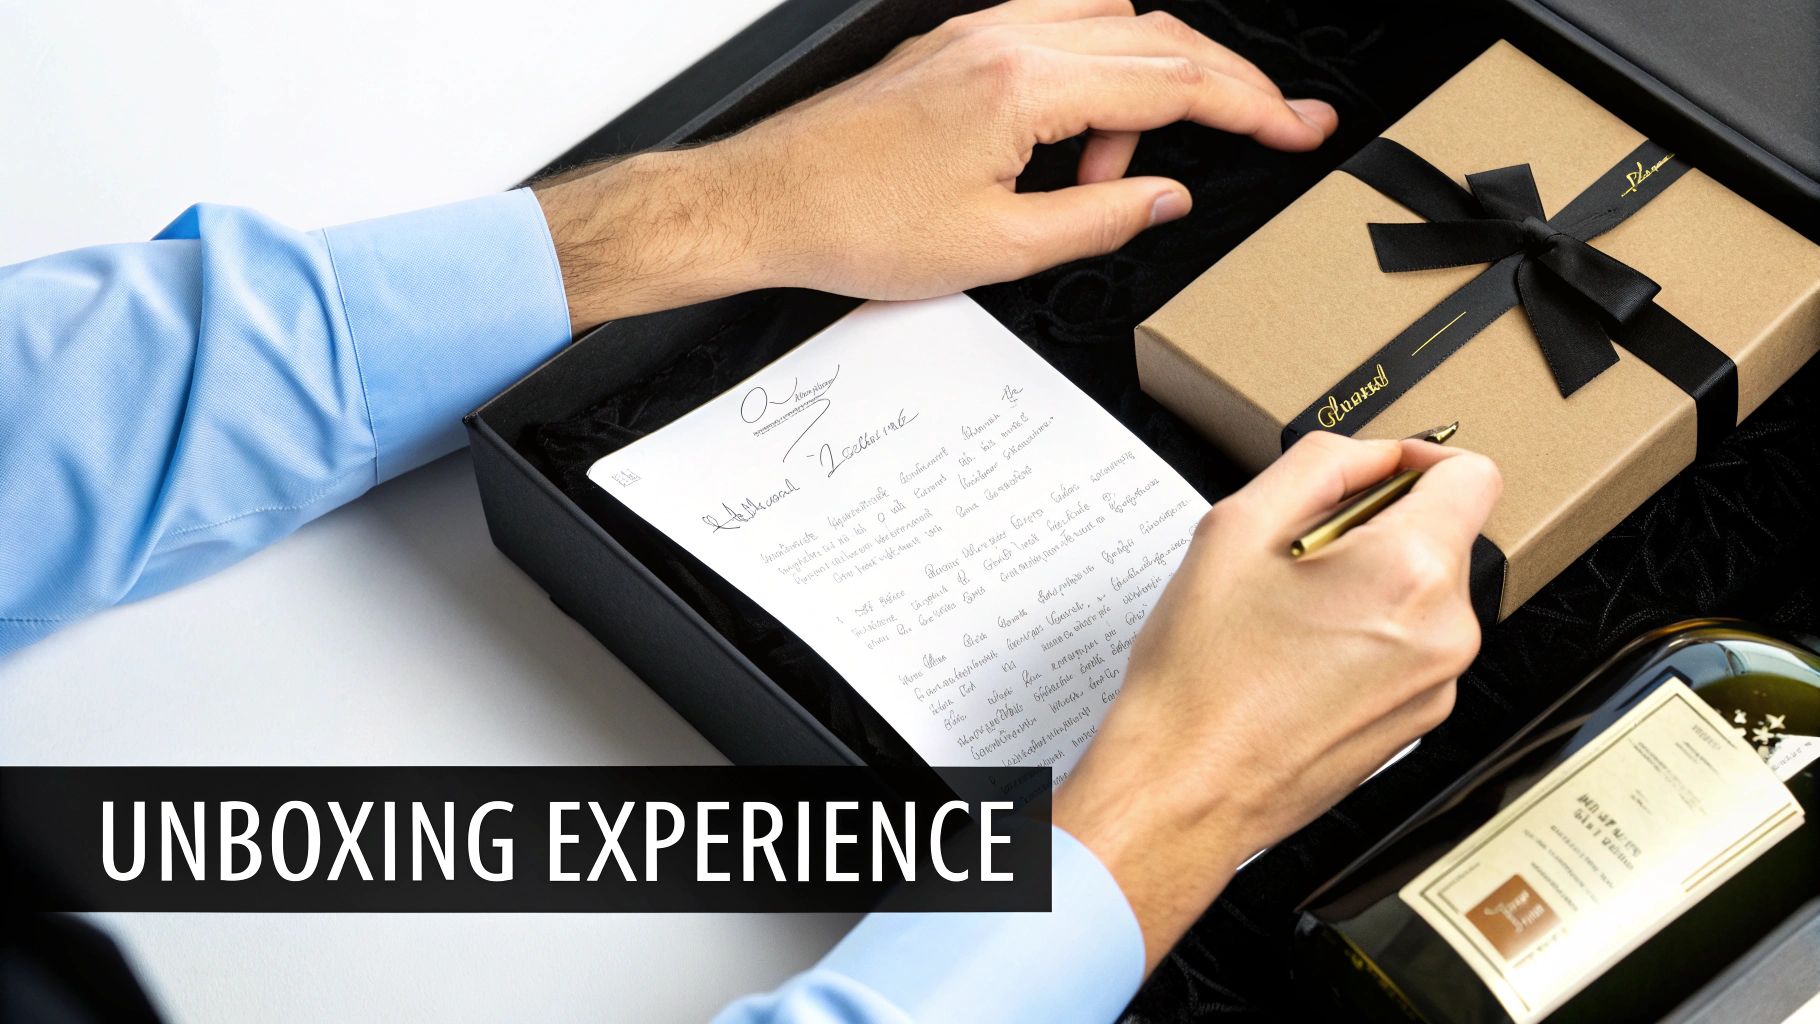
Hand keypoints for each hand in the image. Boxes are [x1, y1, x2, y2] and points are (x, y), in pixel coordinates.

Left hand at [534, 0, 1336, 329]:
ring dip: (1144, 92)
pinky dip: (1092, 81)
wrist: (767, 203)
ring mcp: (980, 33)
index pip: (1173, 80)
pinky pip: (1059, 37)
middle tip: (1274, 126)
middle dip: (1223, 87)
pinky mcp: (957, 46)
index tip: (1299, 126)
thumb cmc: (855, 225)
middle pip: (1156, 39)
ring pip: (1111, 29)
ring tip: (1105, 180)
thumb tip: (1163, 198)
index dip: (1251, 105)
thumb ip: (1098, 218)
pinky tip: (1073, 143)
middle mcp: (1006, 38)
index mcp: (1025, 83)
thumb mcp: (998, 249)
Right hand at [1053, 432, 1500, 972]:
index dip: (1419, 460)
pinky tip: (1302, 656)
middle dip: (1378, 530)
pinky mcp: (1420, 719)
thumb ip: (1318, 466)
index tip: (1376, 476)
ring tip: (1290, 617)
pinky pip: (1411, 646)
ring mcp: (1438, 683)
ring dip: (1371, 584)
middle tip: (1296, 560)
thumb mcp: (1235, 529)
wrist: (1188, 788)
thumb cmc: (1202, 675)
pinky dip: (1369, 635)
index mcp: (1408, 571)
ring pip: (1424, 593)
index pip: (1472, 476)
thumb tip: (1372, 455)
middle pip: (1443, 536)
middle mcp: (1445, 630)